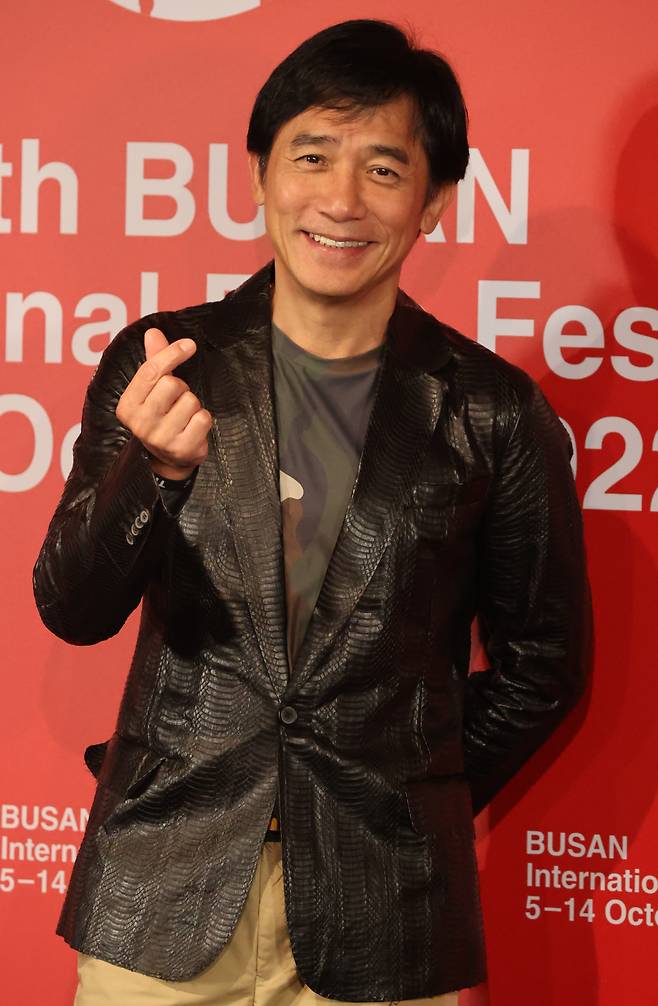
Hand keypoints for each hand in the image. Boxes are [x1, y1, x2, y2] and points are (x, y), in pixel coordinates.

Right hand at [116, 328, 211, 479]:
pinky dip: (203, 419)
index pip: (150, 371)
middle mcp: (140, 423)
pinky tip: (193, 428)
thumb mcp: (152, 391)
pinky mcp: (182, 448)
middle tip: (177, 400)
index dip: (171, 353)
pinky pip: (203, 418)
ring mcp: (161, 438)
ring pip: (190, 401)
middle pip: (172, 384)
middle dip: (181, 387)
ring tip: (184, 416)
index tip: (189, 345)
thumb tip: (152, 332)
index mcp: (127, 405)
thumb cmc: (161, 417)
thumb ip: (154, 362)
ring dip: (193, 405)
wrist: (169, 459)